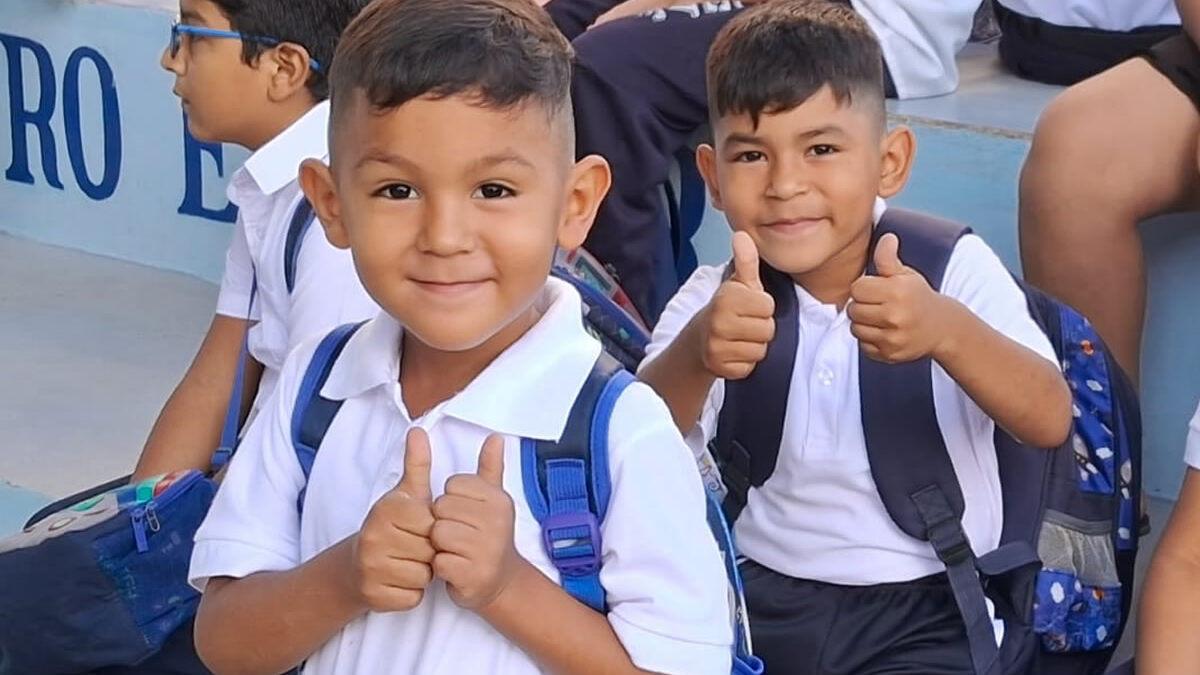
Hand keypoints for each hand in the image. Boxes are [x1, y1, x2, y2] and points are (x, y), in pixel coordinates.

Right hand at [352, 428, 435, 611]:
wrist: (357, 567)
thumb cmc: (392, 528)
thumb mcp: (405, 495)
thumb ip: (417, 464)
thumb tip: (419, 430)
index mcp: (386, 508)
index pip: (433, 522)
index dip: (433, 528)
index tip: (420, 528)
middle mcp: (374, 536)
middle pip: (430, 550)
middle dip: (429, 552)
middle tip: (414, 547)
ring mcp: (371, 567)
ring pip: (423, 575)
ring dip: (422, 573)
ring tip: (406, 563)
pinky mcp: (374, 595)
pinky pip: (413, 597)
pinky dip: (412, 593)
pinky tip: (399, 581)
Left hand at [431, 435, 519, 609]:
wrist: (502, 581)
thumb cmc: (489, 536)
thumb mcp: (492, 500)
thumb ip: (490, 467)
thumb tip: (495, 437)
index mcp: (498, 499)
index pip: (452, 486)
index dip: (451, 501)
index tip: (465, 515)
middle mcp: (497, 522)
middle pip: (441, 509)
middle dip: (443, 523)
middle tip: (460, 536)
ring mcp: (487, 549)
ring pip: (437, 534)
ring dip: (440, 546)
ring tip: (457, 551)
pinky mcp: (474, 574)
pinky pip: (439, 561)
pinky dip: (441, 567)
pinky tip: (456, 568)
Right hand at [696, 231, 774, 379]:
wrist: (698, 340)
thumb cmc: (726, 310)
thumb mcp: (737, 284)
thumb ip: (746, 261)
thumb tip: (742, 235)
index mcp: (726, 299)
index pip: (768, 306)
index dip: (762, 306)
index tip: (748, 307)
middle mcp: (719, 323)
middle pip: (768, 329)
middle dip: (760, 327)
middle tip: (744, 324)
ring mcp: (718, 347)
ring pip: (760, 350)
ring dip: (754, 346)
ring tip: (740, 338)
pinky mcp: (721, 368)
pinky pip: (750, 367)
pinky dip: (745, 362)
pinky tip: (735, 352)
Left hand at [848, 233, 954, 362]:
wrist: (942, 328)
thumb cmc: (919, 297)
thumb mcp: (905, 275)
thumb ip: (888, 258)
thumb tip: (886, 238)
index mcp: (897, 292)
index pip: (857, 289)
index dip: (863, 287)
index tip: (875, 289)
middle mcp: (895, 316)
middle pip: (853, 309)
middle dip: (862, 305)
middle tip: (878, 304)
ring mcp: (892, 338)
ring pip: (855, 328)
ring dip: (863, 323)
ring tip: (880, 318)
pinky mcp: (889, 355)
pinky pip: (863, 346)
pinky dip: (869, 340)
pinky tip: (884, 332)